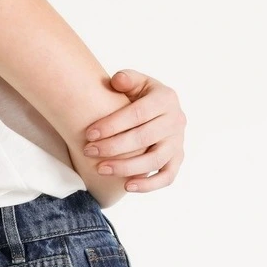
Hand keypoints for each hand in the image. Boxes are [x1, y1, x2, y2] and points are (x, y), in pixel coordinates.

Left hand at [82, 69, 186, 192]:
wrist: (156, 111)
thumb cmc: (139, 96)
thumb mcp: (136, 82)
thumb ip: (127, 79)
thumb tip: (117, 81)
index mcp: (166, 98)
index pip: (138, 114)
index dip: (112, 125)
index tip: (89, 134)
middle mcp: (176, 120)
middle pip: (144, 138)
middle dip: (113, 147)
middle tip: (88, 151)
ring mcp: (178, 142)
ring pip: (154, 160)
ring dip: (126, 167)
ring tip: (100, 169)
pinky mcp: (177, 159)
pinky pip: (167, 177)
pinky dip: (149, 185)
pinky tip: (126, 187)